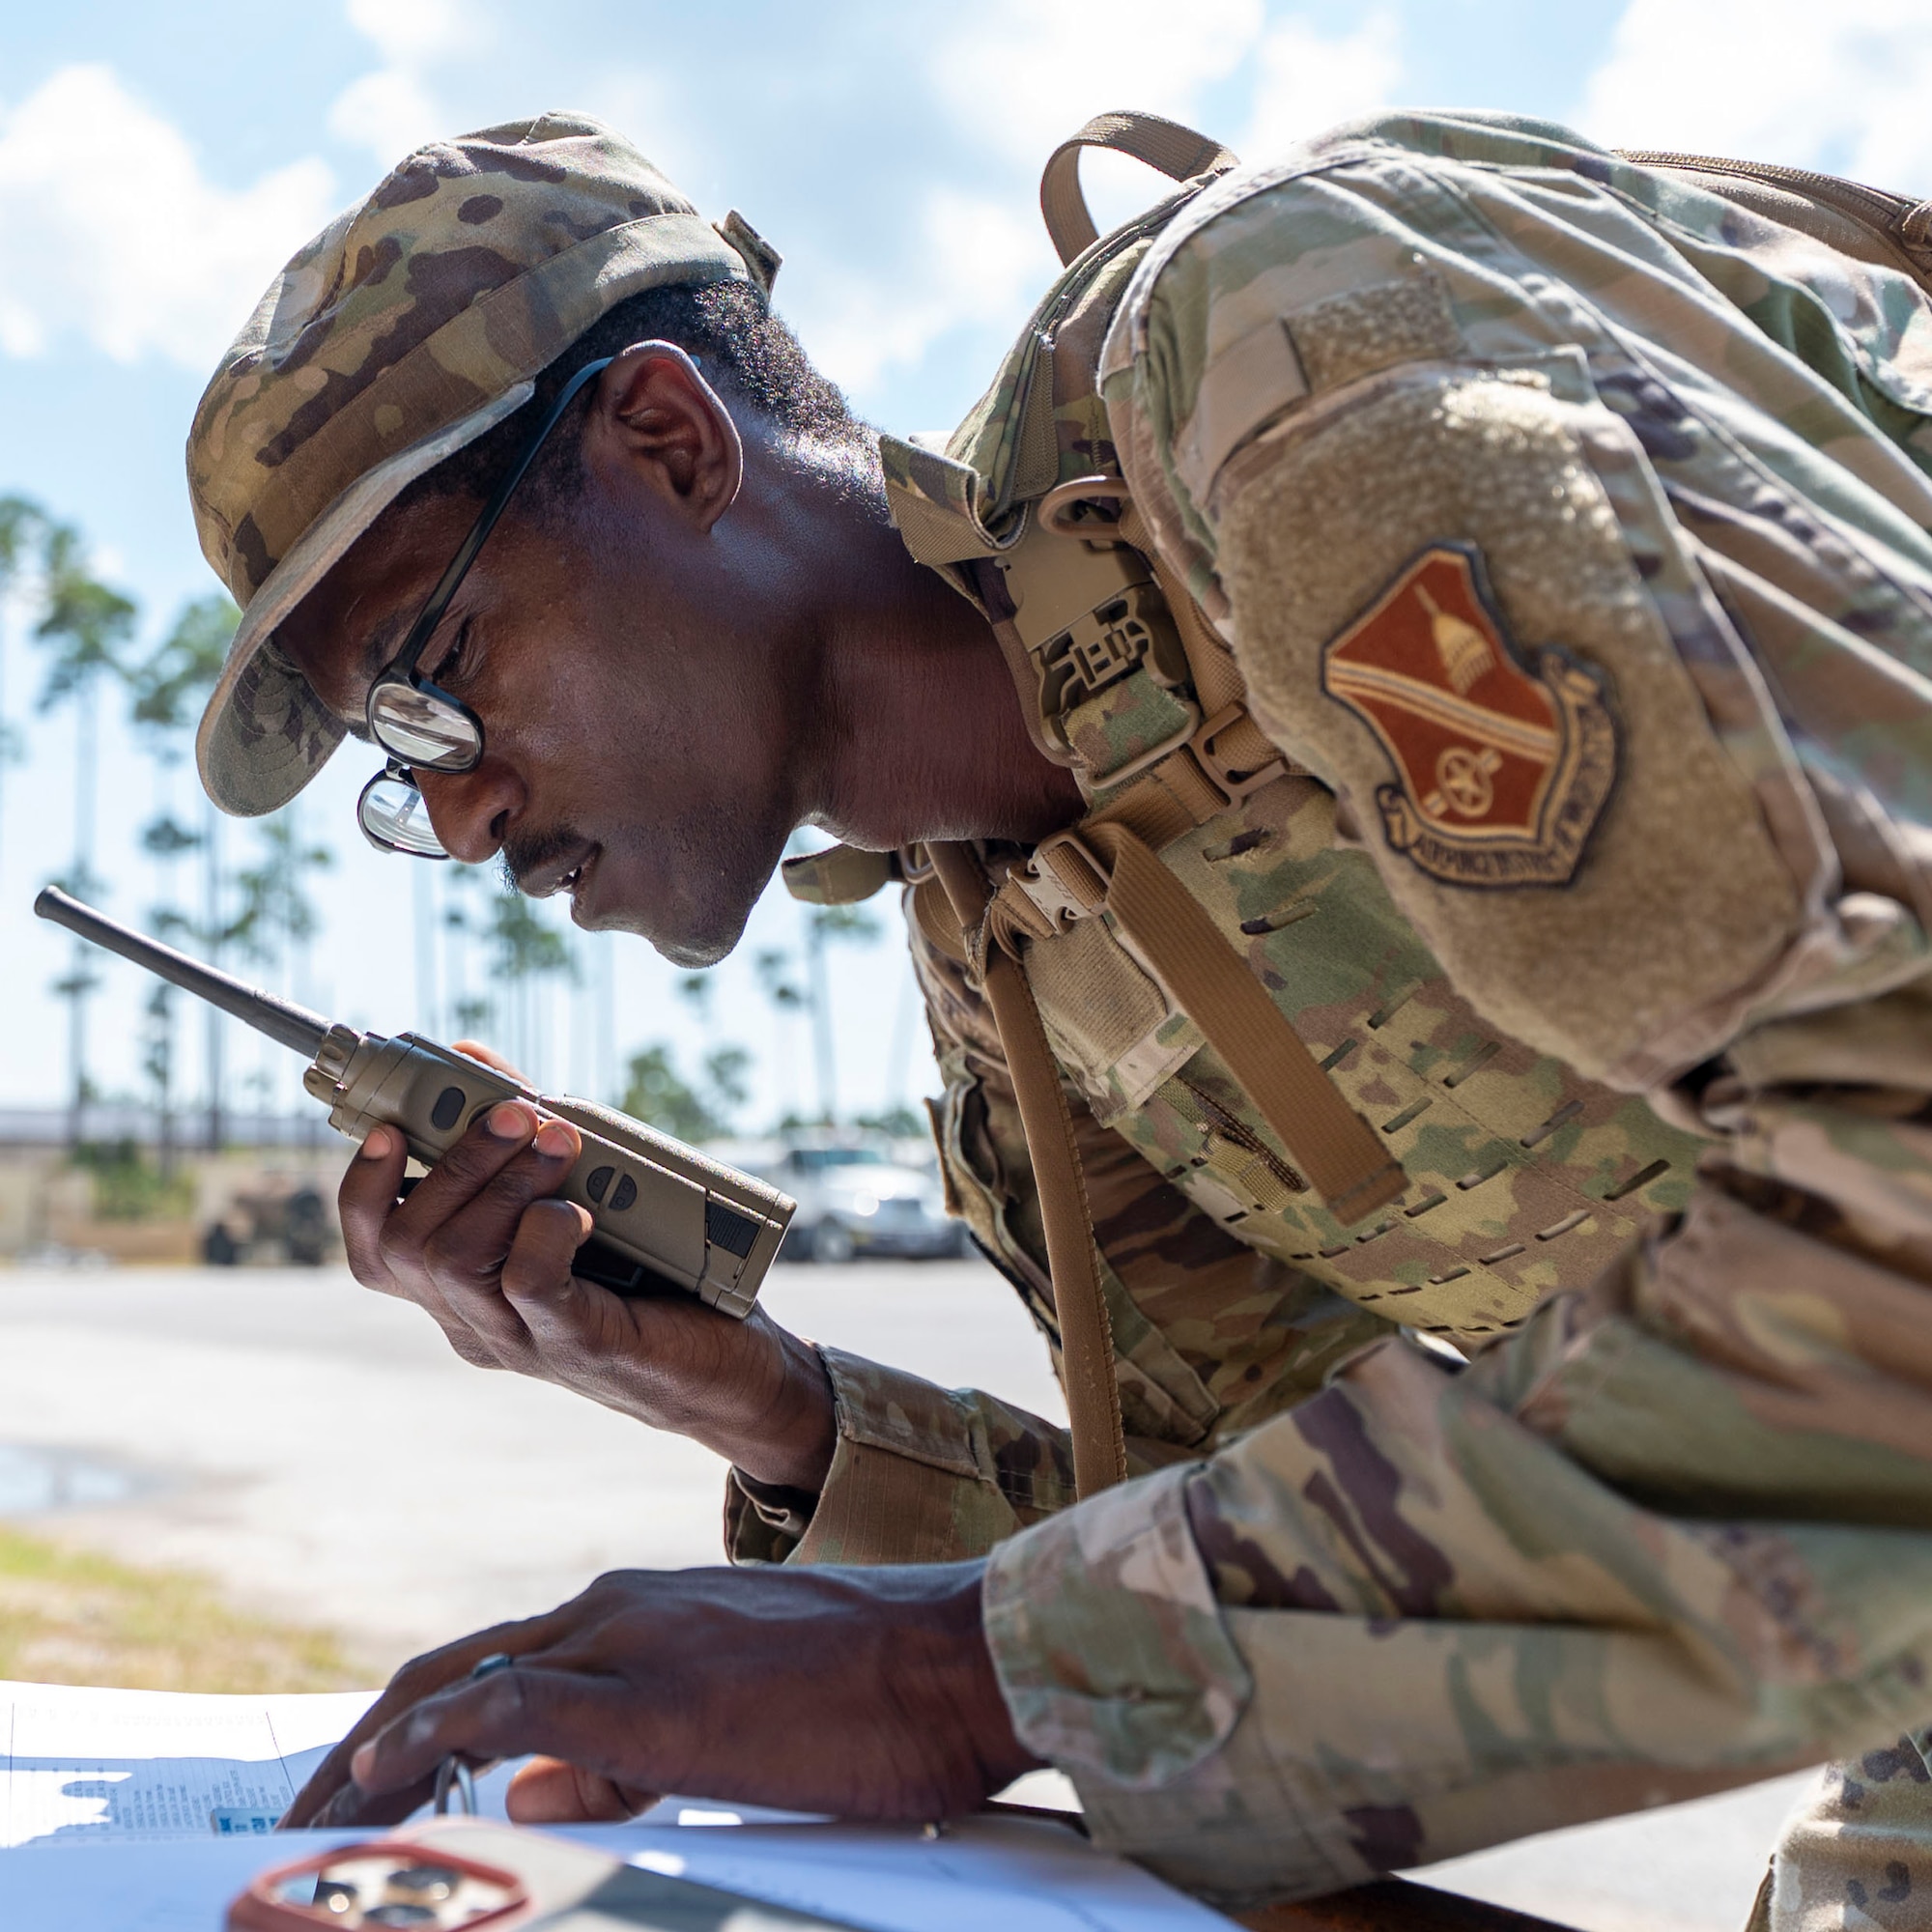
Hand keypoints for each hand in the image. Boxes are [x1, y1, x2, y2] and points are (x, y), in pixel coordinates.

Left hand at [281, 1561, 1038, 1828]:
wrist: (960, 1655)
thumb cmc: (875, 1696)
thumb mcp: (735, 1724)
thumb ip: (628, 1753)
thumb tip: (523, 1792)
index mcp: (641, 1610)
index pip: (495, 1663)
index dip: (413, 1723)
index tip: (358, 1789)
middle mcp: (619, 1607)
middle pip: (453, 1666)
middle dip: (364, 1741)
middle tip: (300, 1820)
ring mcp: (634, 1640)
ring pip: (464, 1679)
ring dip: (375, 1751)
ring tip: (311, 1826)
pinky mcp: (656, 1694)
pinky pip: (512, 1708)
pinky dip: (433, 1744)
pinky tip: (383, 1787)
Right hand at [338, 1056, 834, 1490]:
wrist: (735, 1369)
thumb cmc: (657, 1276)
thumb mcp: (580, 1195)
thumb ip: (519, 1137)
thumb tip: (465, 1057)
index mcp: (465, 1291)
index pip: (376, 1251)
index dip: (363, 1187)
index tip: (392, 1127)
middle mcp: (478, 1323)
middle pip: (407, 1246)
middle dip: (455, 1162)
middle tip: (515, 1111)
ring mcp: (524, 1341)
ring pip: (457, 1261)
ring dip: (504, 1182)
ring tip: (559, 1139)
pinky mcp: (580, 1347)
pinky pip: (529, 1285)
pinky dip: (546, 1231)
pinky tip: (580, 1210)